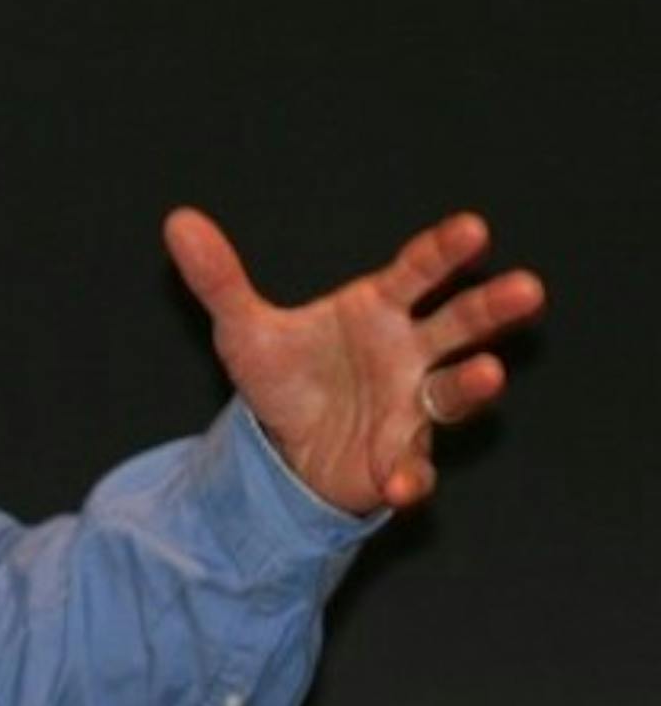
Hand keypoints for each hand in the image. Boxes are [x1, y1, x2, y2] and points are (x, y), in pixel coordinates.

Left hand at [163, 208, 544, 513]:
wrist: (283, 446)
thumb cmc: (286, 374)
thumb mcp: (242, 328)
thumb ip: (217, 279)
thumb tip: (177, 221)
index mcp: (379, 309)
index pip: (419, 272)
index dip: (446, 251)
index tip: (474, 229)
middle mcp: (409, 352)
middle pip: (460, 324)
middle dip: (492, 308)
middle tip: (528, 288)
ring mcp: (411, 406)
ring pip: (454, 392)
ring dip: (471, 384)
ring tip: (490, 373)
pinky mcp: (400, 457)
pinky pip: (414, 468)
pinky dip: (410, 476)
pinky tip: (400, 485)